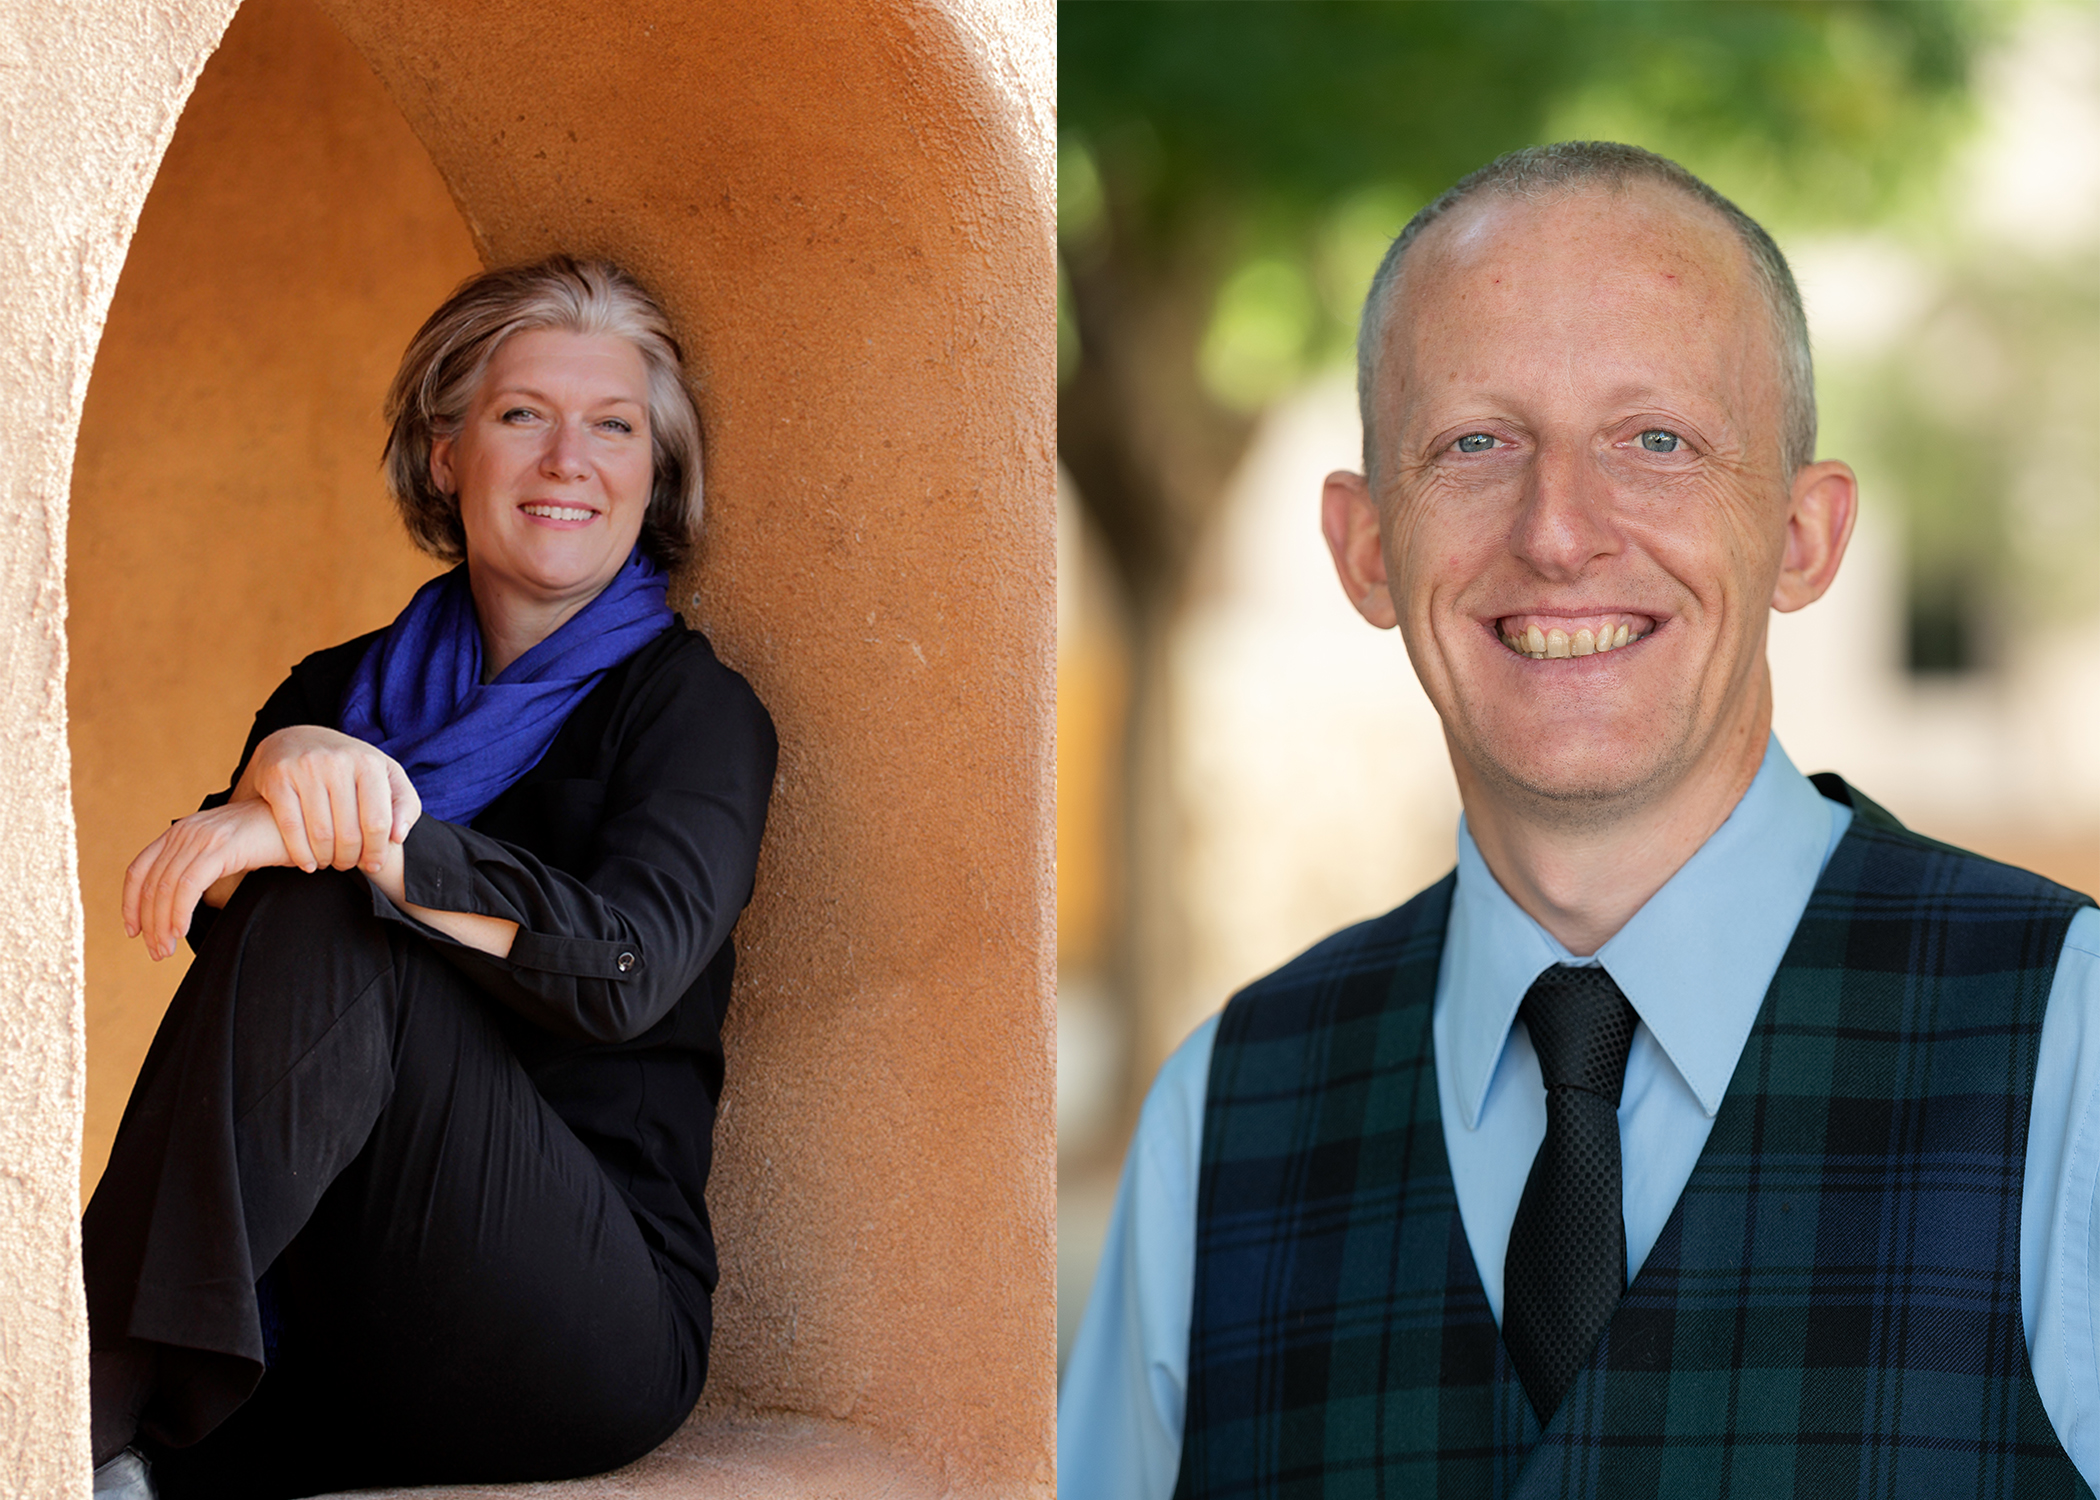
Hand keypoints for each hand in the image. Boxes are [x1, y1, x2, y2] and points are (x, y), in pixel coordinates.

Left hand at [123, 799, 295, 960]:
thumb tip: (187, 907)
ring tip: (166, 950)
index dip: (130, 904)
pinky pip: (189, 886)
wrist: (304, 819)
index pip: (139, 870)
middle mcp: (185, 831)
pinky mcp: (221, 847)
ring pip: (165, 888)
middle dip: (148, 924)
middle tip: (157, 952)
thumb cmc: (272, 841)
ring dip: (162, 925)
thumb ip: (205, 868)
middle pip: (149, 884)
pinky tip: (181, 932)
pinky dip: (180, 912)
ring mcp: (202, 837)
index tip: (134, 931)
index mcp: (182, 831)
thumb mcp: (229, 852)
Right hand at [234, 726, 421, 874]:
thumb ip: (404, 804)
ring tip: (330, 863)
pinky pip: (291, 826)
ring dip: (326, 858)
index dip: (377, 851)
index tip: (373, 864)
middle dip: (350, 858)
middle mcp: (338, 762)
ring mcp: (305, 768)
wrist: (296, 740)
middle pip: (348, 832)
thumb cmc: (349, 767)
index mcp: (369, 763)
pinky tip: (308, 863)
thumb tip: (398, 837)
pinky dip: (301, 853)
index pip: (377, 822)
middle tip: (347, 865)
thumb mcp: (385, 775)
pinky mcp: (278, 777)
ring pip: (320, 833)